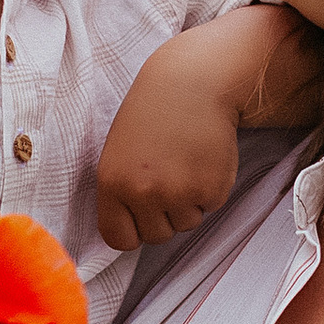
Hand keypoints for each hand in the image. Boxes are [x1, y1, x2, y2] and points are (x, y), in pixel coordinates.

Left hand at [95, 54, 244, 251]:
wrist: (192, 83)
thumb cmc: (152, 116)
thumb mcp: (119, 154)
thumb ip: (120, 194)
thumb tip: (130, 235)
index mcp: (112, 183)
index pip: (118, 239)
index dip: (132, 231)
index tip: (140, 216)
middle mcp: (143, 192)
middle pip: (156, 236)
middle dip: (164, 216)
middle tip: (169, 177)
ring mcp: (179, 193)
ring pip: (186, 224)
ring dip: (189, 203)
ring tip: (185, 164)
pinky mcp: (211, 189)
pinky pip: (210, 207)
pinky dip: (211, 190)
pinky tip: (203, 159)